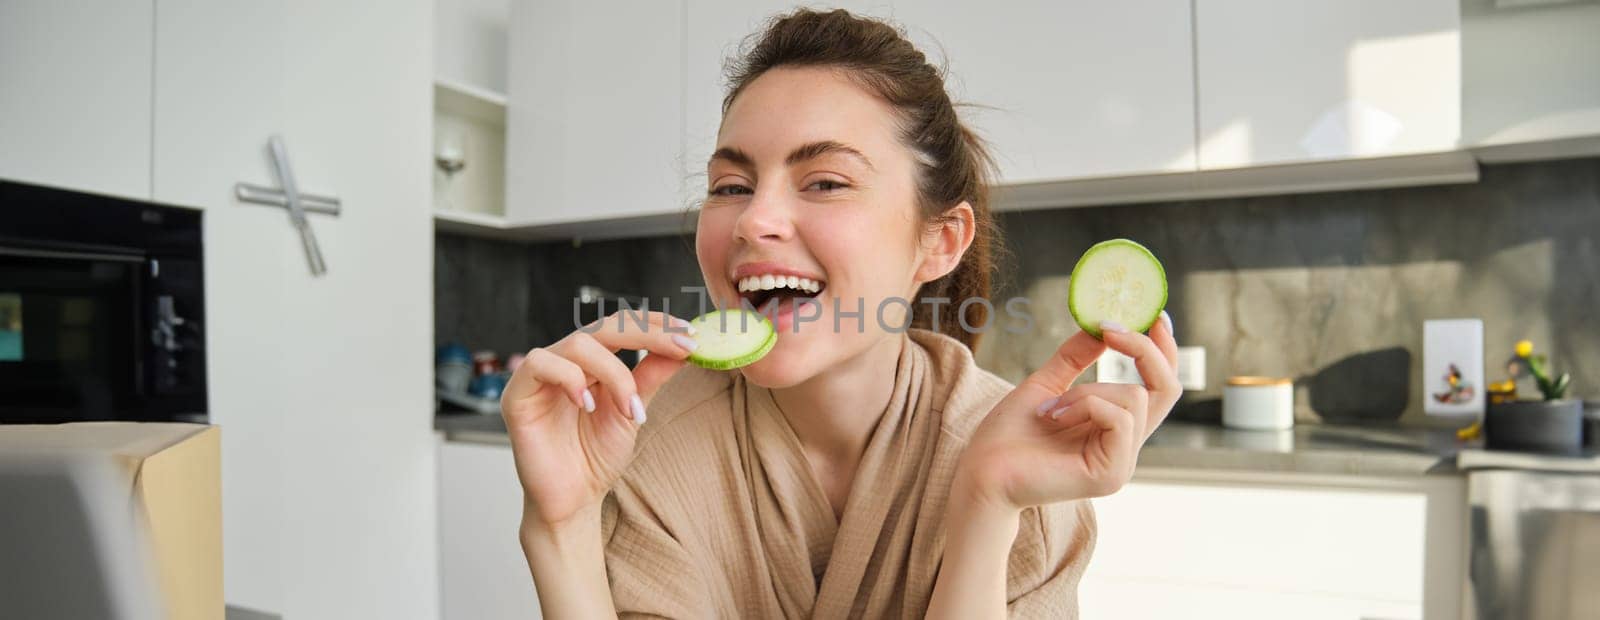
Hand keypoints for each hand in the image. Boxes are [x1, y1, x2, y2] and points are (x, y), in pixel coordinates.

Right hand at [501, 311, 695, 528]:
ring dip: (615, 373)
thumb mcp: (633, 411)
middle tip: (682, 349)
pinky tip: (588, 405)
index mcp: (592, 362)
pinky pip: (541, 364)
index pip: (622, 327)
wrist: (572, 500)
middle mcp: (565, 361)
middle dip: (647, 334)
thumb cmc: (596, 457)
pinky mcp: (518, 394)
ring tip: (630, 409)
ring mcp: (540, 375)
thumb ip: (652, 377)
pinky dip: (570, 379)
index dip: (656, 325)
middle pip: (604, 326)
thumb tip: (685, 346)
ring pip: (579, 344)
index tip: (691, 334)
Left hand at [956, 313, 1179, 509]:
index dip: (1164, 350)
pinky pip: (1118, 417)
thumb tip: (1103, 325)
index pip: (1160, 386)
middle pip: (1168, 388)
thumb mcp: (1046, 383)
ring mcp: (1122, 463)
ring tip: (1051, 407)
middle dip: (1144, 349)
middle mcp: (1126, 446)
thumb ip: (1076, 358)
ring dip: (1088, 390)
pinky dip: (1084, 405)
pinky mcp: (1111, 474)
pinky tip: (1054, 417)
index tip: (1154, 316)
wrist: (981, 472)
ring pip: (1134, 397)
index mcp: (1115, 427)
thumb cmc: (1008, 435)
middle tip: (1110, 328)